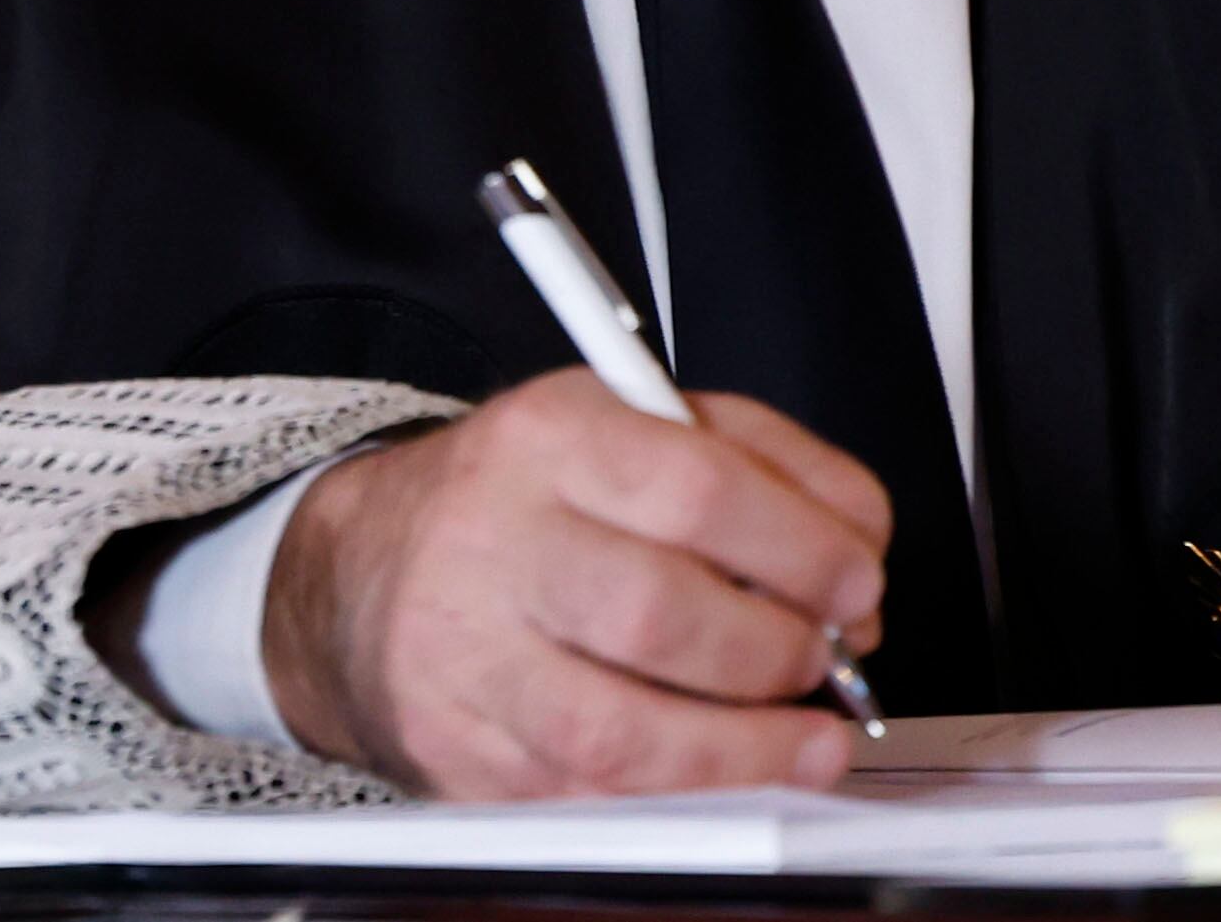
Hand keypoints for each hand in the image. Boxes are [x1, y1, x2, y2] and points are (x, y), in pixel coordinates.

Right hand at [262, 367, 883, 795]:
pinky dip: (677, 797)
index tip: (855, 581)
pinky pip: (585, 798)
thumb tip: (857, 537)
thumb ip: (762, 457)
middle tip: (825, 658)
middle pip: (656, 614)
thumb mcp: (632, 422)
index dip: (801, 546)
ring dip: (743, 749)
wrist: (363, 571)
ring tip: (804, 739)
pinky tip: (725, 773)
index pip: (694, 487)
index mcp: (546, 439)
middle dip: (776, 651)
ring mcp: (462, 657)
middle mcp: (491, 541)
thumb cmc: (522, 499)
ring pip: (618, 733)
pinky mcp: (455, 751)